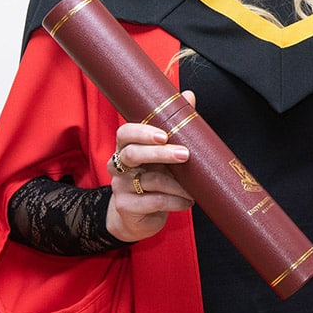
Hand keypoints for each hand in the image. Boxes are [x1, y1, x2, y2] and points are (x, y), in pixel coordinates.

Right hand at [105, 91, 195, 241]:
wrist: (138, 216)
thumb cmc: (154, 177)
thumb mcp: (163, 153)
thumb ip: (174, 125)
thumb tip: (189, 95)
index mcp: (126, 147)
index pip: (125, 133)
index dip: (142, 132)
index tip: (164, 135)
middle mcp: (118, 166)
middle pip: (132, 154)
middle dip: (161, 154)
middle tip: (185, 155)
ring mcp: (120, 187)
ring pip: (148, 181)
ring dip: (176, 184)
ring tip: (193, 188)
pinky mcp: (126, 207)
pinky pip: (153, 202)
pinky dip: (174, 202)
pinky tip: (187, 201)